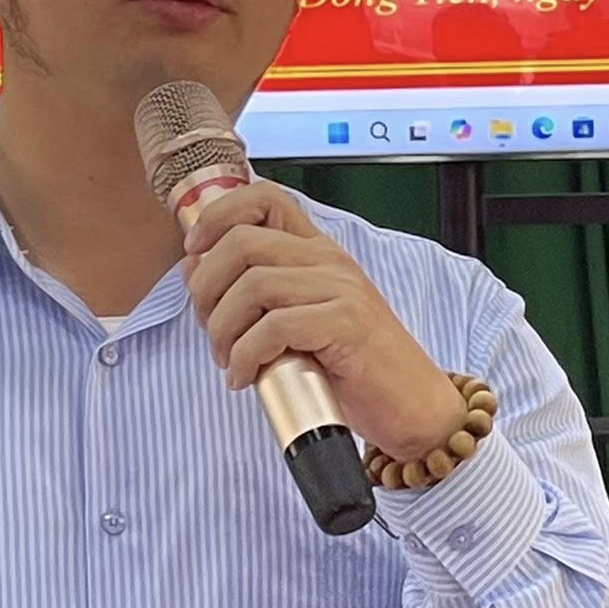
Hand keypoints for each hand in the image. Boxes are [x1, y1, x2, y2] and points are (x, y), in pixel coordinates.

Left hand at [181, 183, 467, 459]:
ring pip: (252, 285)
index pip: (264, 199)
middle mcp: (329, 261)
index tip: (193, 252)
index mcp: (318, 252)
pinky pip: (274, 328)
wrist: (415, 408)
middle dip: (206, 289)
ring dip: (223, 329)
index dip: (217, 216)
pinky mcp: (346, 325)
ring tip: (230, 361)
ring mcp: (341, 289)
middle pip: (242, 242)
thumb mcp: (299, 323)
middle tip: (211, 331)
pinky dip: (246, 356)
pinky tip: (246, 378)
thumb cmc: (355, 370)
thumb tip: (196, 268)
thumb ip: (256, 297)